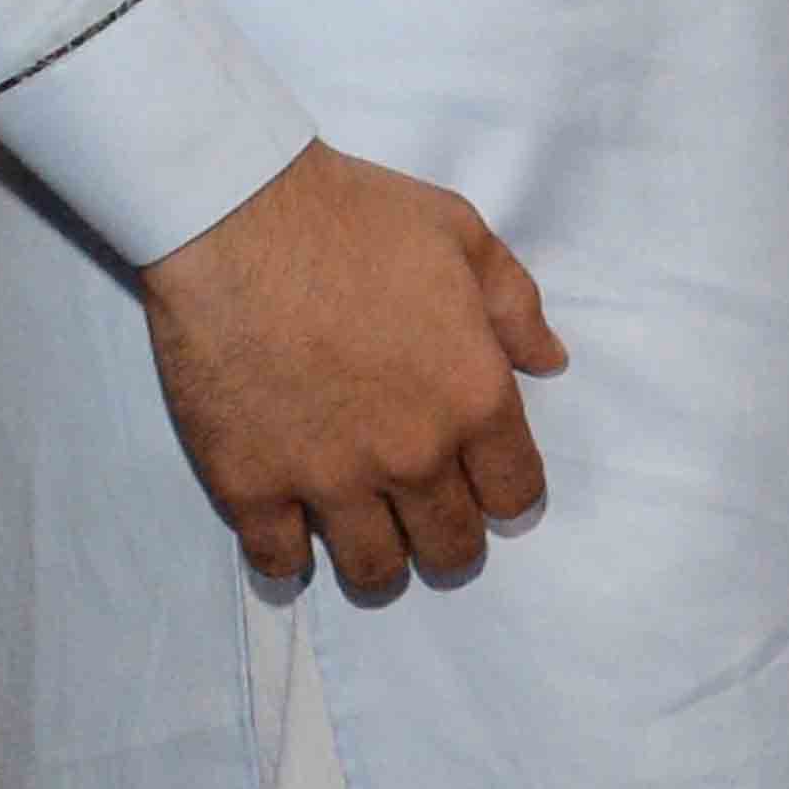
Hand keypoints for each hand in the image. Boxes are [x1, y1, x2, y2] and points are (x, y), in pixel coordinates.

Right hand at [140, 143, 566, 600]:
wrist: (238, 218)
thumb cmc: (357, 218)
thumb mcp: (464, 237)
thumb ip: (515, 306)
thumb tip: (549, 361)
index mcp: (474, 398)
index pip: (517, 494)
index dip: (504, 495)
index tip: (484, 484)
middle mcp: (413, 455)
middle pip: (450, 547)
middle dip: (448, 541)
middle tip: (426, 519)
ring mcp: (329, 479)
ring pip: (373, 571)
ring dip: (378, 561)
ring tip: (365, 534)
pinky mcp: (251, 486)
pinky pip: (278, 560)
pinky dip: (288, 557)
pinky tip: (291, 534)